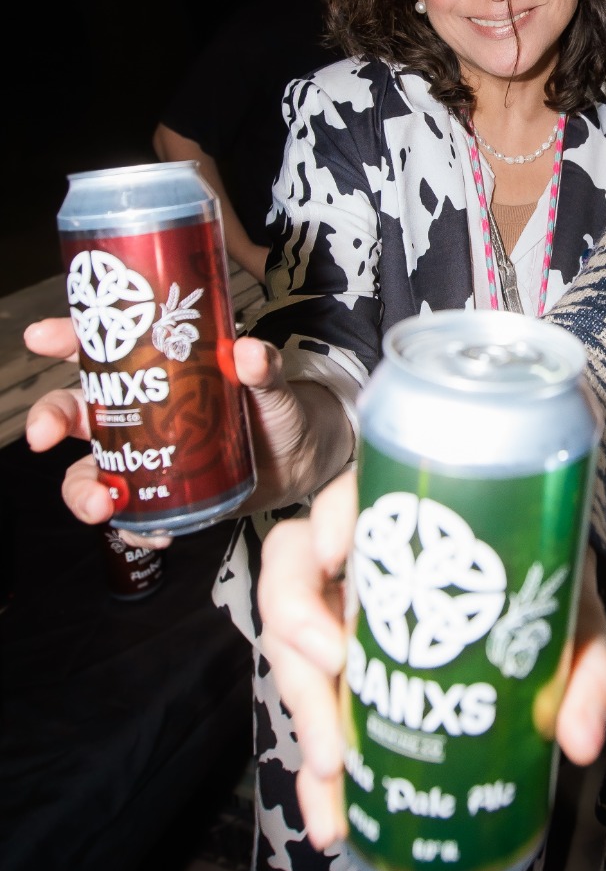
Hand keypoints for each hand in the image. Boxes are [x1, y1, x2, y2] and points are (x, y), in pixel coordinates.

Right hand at [24, 317, 351, 541]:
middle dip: (49, 419)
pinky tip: (155, 532)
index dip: (65, 338)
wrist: (299, 457)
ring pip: (90, 473)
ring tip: (102, 504)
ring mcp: (145, 458)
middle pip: (74, 412)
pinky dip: (136, 528)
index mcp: (155, 372)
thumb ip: (262, 367)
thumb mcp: (270, 381)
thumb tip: (248, 352)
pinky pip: (133, 517)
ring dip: (84, 490)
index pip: (101, 348)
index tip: (41, 338)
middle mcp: (138, 414)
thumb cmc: (274, 407)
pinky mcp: (163, 495)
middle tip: (43, 434)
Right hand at [258, 468, 605, 849]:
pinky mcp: (336, 677)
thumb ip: (587, 667)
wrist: (539, 621)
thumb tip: (579, 742)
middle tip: (334, 671)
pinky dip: (316, 774)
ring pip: (287, 644)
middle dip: (299, 626)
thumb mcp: (574, 614)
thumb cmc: (548, 594)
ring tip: (332, 766)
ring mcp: (338, 616)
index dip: (332, 517)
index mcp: (414, 522)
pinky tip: (332, 819)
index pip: (354, 494)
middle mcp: (362, 560)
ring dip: (304, 706)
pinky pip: (312, 716)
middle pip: (296, 570)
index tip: (337, 552)